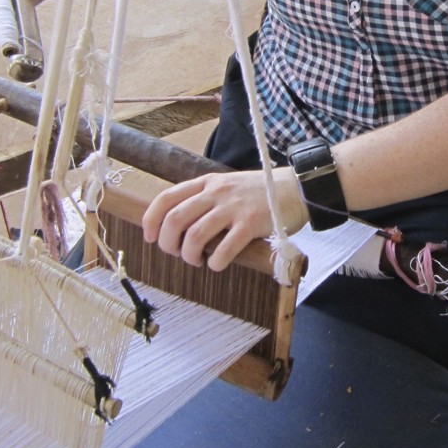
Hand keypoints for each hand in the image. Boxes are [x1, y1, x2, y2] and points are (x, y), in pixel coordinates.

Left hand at [142, 168, 306, 271]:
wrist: (297, 188)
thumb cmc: (261, 193)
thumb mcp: (227, 186)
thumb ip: (205, 199)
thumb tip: (179, 225)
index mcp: (206, 183)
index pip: (166, 199)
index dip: (151, 221)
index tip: (149, 237)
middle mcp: (216, 193)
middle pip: (175, 219)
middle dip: (168, 243)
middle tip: (175, 254)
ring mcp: (233, 208)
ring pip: (194, 236)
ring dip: (189, 256)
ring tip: (198, 261)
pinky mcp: (251, 224)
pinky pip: (223, 249)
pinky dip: (215, 263)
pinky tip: (218, 264)